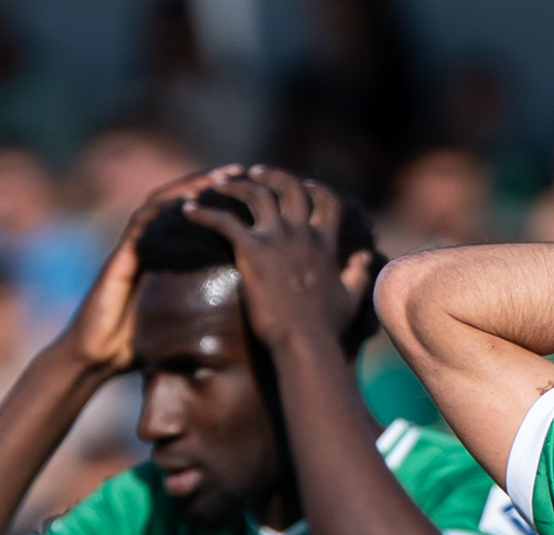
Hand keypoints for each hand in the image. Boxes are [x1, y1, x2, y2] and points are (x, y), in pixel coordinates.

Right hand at [62, 162, 248, 376]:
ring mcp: (132, 249)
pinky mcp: (120, 258)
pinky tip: (184, 202)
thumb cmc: (135, 348)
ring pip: (161, 205)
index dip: (220, 204)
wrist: (95, 358)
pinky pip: (141, 226)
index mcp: (164, 258)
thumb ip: (203, 316)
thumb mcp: (179, 327)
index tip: (251, 193)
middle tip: (241, 171)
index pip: (195, 220)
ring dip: (189, 187)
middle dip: (209, 183)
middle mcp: (148, 246)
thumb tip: (244, 326)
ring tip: (219, 176)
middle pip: (180, 202)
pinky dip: (161, 212)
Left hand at [187, 167, 376, 354]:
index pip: (326, 201)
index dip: (315, 188)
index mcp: (325, 243)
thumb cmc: (327, 327)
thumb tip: (364, 257)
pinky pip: (223, 221)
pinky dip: (204, 213)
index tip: (304, 185)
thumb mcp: (351, 298)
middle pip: (288, 186)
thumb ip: (358, 274)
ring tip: (220, 184)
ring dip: (236, 185)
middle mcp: (302, 233)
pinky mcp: (252, 251)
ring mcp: (277, 239)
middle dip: (272, 175)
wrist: (305, 341)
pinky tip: (190, 210)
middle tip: (255, 174)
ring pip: (256, 193)